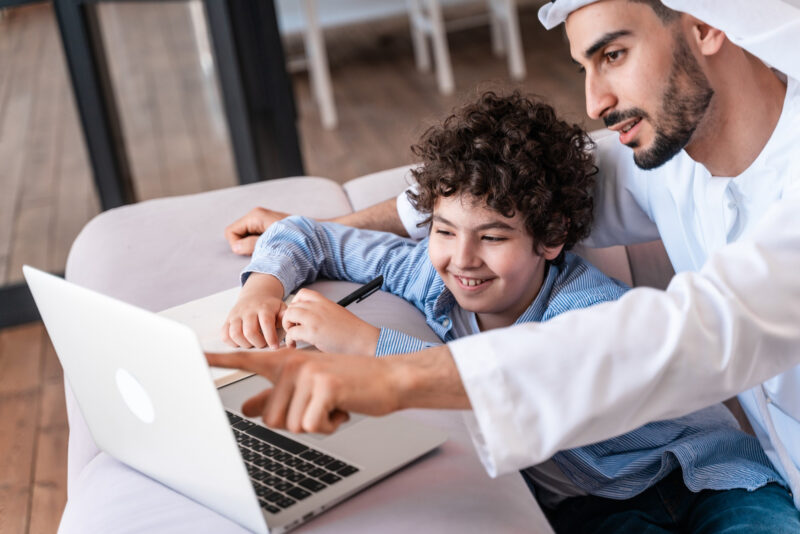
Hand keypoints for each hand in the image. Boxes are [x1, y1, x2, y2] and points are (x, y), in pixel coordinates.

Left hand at [206, 349, 402, 432]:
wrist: (388, 378)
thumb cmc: (347, 384)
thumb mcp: (308, 386)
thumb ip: (275, 396)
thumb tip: (245, 409)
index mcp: (284, 361)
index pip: (244, 360)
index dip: (217, 360)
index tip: (193, 355)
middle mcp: (292, 363)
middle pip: (269, 417)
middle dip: (296, 422)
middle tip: (320, 405)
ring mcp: (308, 372)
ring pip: (290, 424)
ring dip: (315, 424)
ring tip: (332, 404)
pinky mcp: (325, 386)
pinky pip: (311, 425)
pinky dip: (329, 426)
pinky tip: (342, 409)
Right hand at [222, 274, 286, 348]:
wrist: (255, 295)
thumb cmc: (271, 307)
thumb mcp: (282, 309)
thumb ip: (286, 320)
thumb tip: (290, 332)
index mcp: (264, 307)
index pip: (266, 323)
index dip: (270, 337)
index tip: (275, 347)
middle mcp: (248, 310)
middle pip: (249, 331)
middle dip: (258, 343)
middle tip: (263, 344)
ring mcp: (236, 315)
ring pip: (235, 334)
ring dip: (245, 344)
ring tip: (252, 344)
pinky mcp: (227, 320)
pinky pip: (224, 335)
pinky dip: (232, 343)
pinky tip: (242, 342)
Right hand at [225, 207, 288, 255]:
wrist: (315, 236)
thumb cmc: (294, 238)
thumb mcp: (269, 243)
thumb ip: (251, 245)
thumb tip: (236, 247)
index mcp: (255, 216)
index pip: (231, 231)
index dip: (236, 245)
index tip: (250, 253)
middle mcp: (257, 215)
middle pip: (238, 233)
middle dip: (244, 245)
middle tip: (260, 252)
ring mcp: (263, 219)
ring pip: (247, 236)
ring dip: (253, 246)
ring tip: (268, 250)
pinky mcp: (270, 225)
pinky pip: (256, 236)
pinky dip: (260, 243)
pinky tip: (272, 247)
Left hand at [282, 289, 379, 354]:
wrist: (362, 339)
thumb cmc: (352, 330)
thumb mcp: (337, 312)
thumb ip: (323, 311)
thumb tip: (312, 318)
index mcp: (324, 302)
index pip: (302, 294)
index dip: (295, 304)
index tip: (298, 315)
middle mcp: (317, 307)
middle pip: (292, 306)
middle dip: (289, 318)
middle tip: (293, 328)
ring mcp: (314, 319)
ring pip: (288, 315)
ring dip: (287, 326)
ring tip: (292, 336)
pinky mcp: (312, 332)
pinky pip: (291, 332)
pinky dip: (289, 340)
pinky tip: (294, 345)